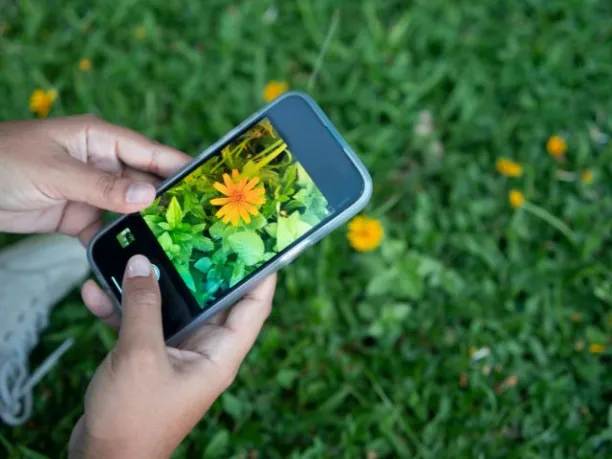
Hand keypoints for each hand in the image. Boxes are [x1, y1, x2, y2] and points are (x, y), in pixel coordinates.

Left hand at [0, 115, 190, 240]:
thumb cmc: (2, 160)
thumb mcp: (55, 170)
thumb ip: (102, 186)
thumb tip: (148, 196)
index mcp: (100, 140)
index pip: (151, 153)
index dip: (180, 168)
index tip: (207, 187)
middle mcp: (102, 164)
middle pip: (145, 184)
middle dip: (168, 203)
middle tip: (197, 225)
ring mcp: (91, 192)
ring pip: (129, 211)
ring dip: (146, 226)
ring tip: (173, 245)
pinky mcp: (77, 216)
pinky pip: (106, 232)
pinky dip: (117, 245)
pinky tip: (133, 258)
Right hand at [69, 255, 275, 458]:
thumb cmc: (133, 420)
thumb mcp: (140, 355)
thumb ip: (143, 306)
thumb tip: (141, 264)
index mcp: (219, 354)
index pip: (254, 306)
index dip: (263, 273)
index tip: (260, 241)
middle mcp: (204, 351)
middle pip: (212, 299)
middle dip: (201, 267)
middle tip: (196, 233)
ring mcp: (177, 354)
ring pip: (173, 307)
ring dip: (152, 285)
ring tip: (138, 252)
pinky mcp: (150, 358)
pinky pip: (143, 323)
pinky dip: (123, 308)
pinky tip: (97, 290)